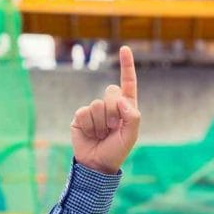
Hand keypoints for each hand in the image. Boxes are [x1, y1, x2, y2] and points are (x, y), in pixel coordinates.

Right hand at [71, 46, 140, 174]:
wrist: (97, 165)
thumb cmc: (116, 151)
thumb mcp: (131, 136)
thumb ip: (132, 116)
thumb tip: (121, 98)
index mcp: (125, 107)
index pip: (128, 83)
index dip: (126, 65)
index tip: (124, 48)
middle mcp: (110, 106)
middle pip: (111, 92)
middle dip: (113, 112)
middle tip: (112, 129)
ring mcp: (94, 110)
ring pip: (97, 105)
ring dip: (101, 123)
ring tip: (101, 135)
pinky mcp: (80, 117)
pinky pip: (84, 112)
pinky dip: (89, 126)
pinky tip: (90, 135)